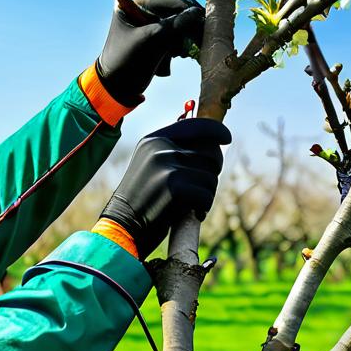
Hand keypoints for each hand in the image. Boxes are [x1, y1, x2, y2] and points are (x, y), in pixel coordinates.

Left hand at [96, 0, 205, 106]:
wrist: (117, 90)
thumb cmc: (127, 62)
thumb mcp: (151, 40)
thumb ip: (175, 25)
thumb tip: (198, 13)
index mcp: (131, 5)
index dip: (184, 5)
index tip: (200, 15)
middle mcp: (140, 11)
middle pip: (172, 9)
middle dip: (185, 22)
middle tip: (200, 31)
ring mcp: (148, 26)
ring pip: (175, 23)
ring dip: (184, 34)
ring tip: (185, 48)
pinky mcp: (155, 40)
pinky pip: (174, 35)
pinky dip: (180, 43)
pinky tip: (179, 54)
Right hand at [100, 118, 230, 258]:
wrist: (123, 225)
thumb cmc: (142, 198)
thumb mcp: (151, 165)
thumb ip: (174, 150)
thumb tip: (211, 141)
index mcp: (154, 139)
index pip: (196, 125)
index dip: (217, 131)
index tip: (226, 139)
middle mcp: (160, 148)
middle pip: (210, 152)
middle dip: (213, 171)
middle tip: (202, 187)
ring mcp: (167, 166)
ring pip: (211, 176)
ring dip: (207, 193)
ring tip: (191, 203)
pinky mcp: (174, 187)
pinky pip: (206, 194)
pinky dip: (203, 207)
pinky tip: (191, 213)